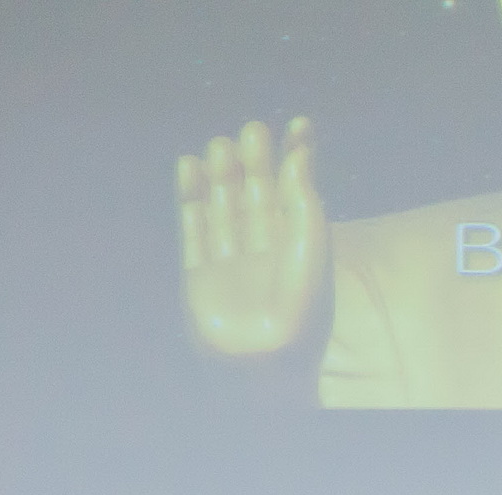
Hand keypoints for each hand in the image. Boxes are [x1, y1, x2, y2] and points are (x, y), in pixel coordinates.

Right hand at [175, 118, 326, 358]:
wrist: (262, 364)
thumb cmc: (298, 313)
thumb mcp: (311, 249)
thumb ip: (305, 200)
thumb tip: (299, 154)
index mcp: (303, 252)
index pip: (300, 194)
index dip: (299, 158)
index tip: (300, 123)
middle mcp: (268, 257)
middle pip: (260, 197)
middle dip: (256, 162)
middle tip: (253, 128)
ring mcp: (232, 265)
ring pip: (226, 209)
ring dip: (223, 176)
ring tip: (222, 144)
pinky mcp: (200, 277)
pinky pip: (194, 229)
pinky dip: (191, 197)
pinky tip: (190, 166)